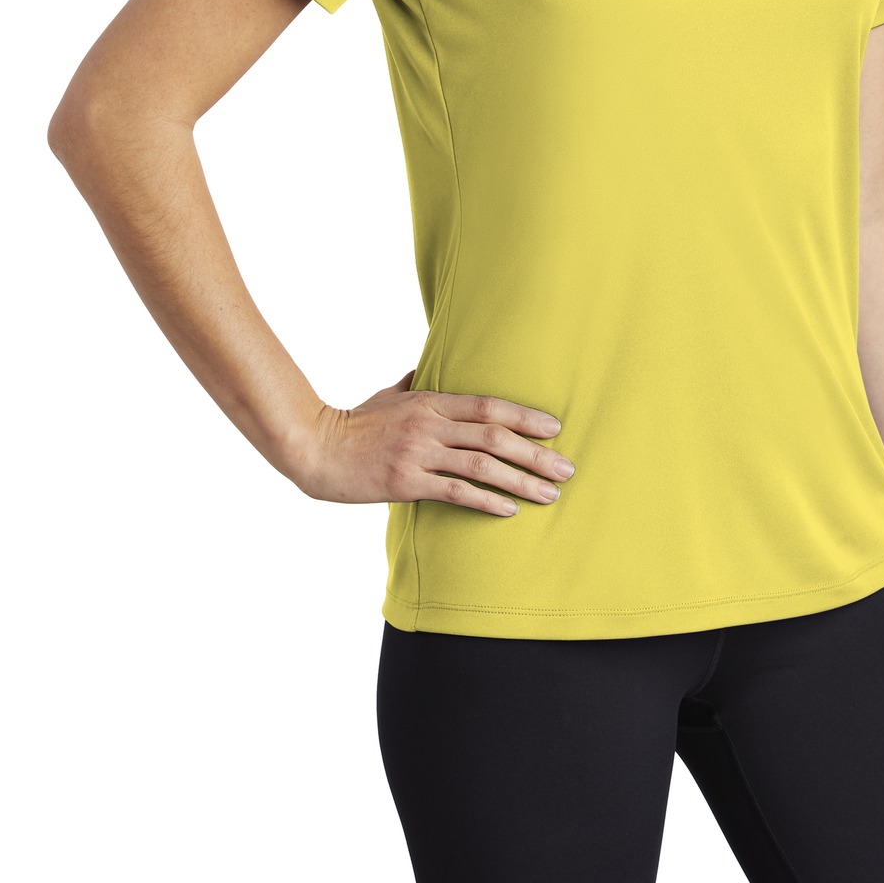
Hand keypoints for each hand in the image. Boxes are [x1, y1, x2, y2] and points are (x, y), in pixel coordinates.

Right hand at [292, 368, 575, 515]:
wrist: (317, 449)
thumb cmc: (355, 423)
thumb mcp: (389, 394)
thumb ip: (414, 384)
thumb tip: (426, 372)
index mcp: (430, 401)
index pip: (489, 405)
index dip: (525, 416)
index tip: (555, 429)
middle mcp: (430, 424)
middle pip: (494, 435)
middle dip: (536, 453)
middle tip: (567, 468)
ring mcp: (418, 453)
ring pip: (482, 465)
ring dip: (521, 481)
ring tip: (550, 494)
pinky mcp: (406, 482)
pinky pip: (455, 492)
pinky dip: (486, 500)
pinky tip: (510, 510)